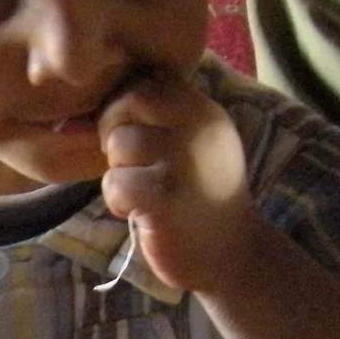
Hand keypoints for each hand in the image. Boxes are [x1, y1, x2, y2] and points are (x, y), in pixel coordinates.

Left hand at [98, 71, 255, 295]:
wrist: (232, 256)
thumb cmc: (201, 197)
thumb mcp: (197, 144)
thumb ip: (164, 115)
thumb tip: (107, 95)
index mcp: (206, 112)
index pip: (149, 82)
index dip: (126, 105)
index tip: (130, 134)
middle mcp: (200, 130)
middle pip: (128, 105)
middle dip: (115, 135)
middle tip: (132, 167)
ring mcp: (185, 164)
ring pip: (118, 144)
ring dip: (117, 172)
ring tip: (140, 192)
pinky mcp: (166, 200)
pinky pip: (116, 183)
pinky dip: (117, 201)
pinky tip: (139, 213)